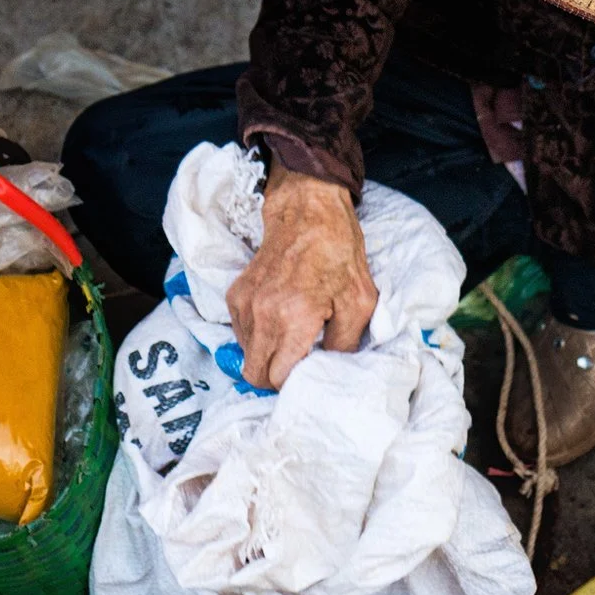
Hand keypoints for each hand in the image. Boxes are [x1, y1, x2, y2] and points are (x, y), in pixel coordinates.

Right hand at [226, 167, 376, 389]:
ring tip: (291, 338)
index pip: (277, 378)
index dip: (294, 382)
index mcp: (293, 319)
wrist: (308, 213)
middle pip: (254, 374)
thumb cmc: (338, 254)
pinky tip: (279, 320)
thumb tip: (331, 369)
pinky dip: (257, 336)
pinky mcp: (235, 295)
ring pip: (245, 355)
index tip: (309, 372)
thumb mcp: (359, 303)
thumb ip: (345, 344)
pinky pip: (241, 333)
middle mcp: (262, 315)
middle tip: (298, 365)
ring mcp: (244, 304)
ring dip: (266, 356)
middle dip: (275, 378)